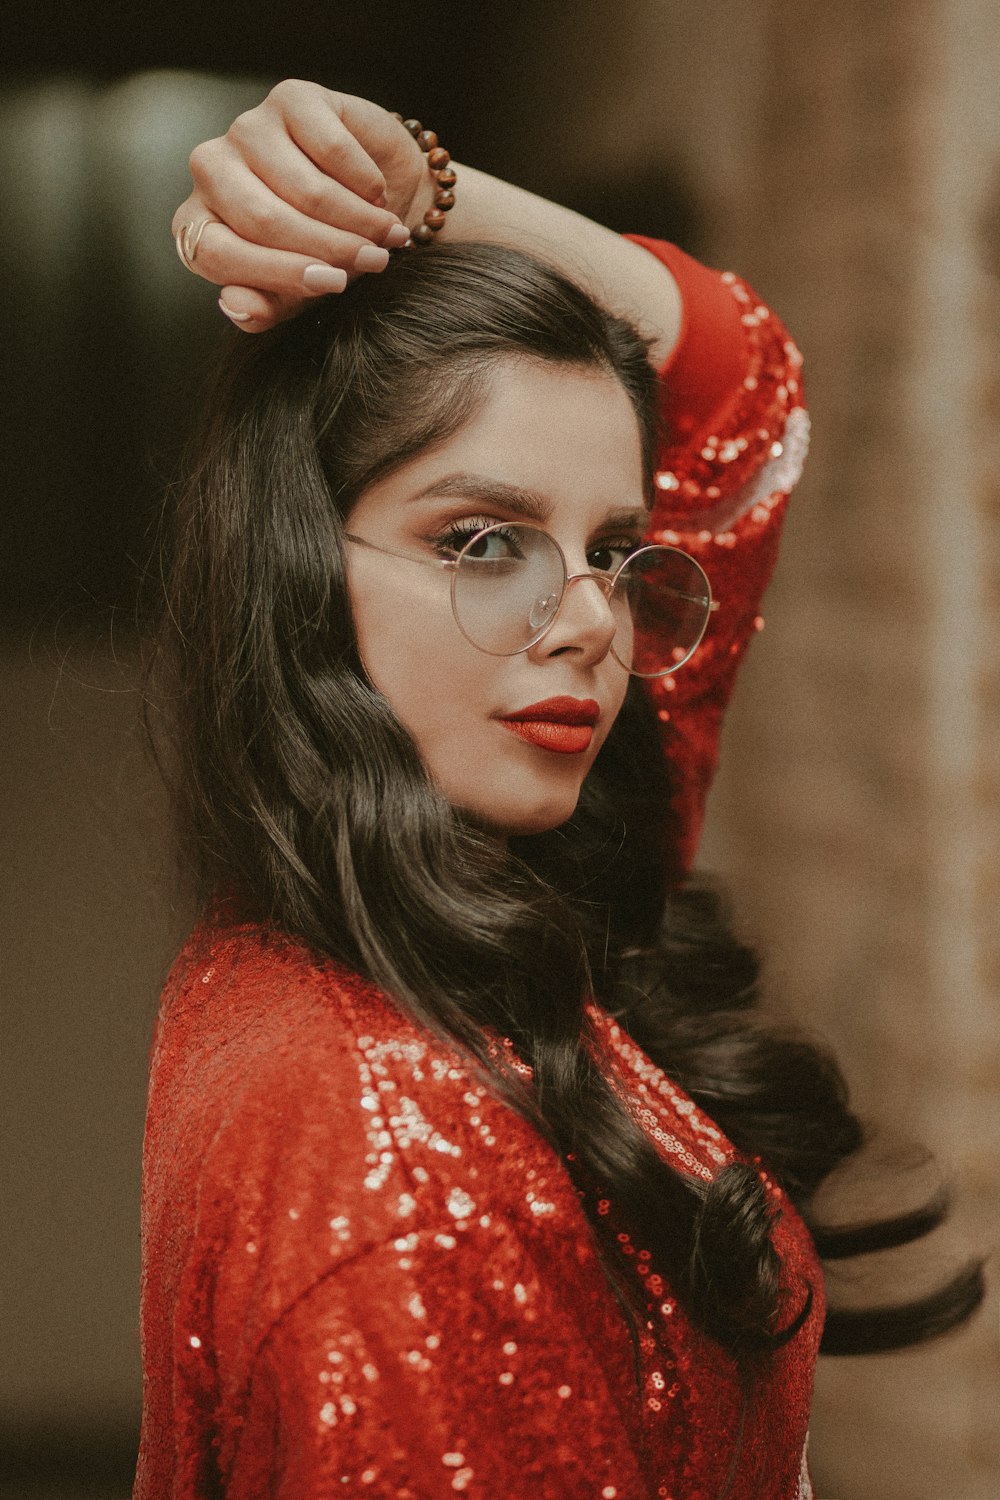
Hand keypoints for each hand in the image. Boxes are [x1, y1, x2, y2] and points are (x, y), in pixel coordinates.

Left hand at [171, 81, 426, 330]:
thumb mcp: (294, 295)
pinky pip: (333, 150)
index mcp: (198, 224)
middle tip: (374, 263)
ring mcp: (248, 129)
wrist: (376, 200)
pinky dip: (365, 181)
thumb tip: (238, 306)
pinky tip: (377, 193)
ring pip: (305, 189)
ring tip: (386, 235)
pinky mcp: (290, 99)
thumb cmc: (325, 251)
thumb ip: (260, 308)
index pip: (219, 254)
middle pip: (264, 220)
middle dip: (329, 248)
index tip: (334, 284)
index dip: (280, 273)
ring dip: (358, 220)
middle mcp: (211, 170)